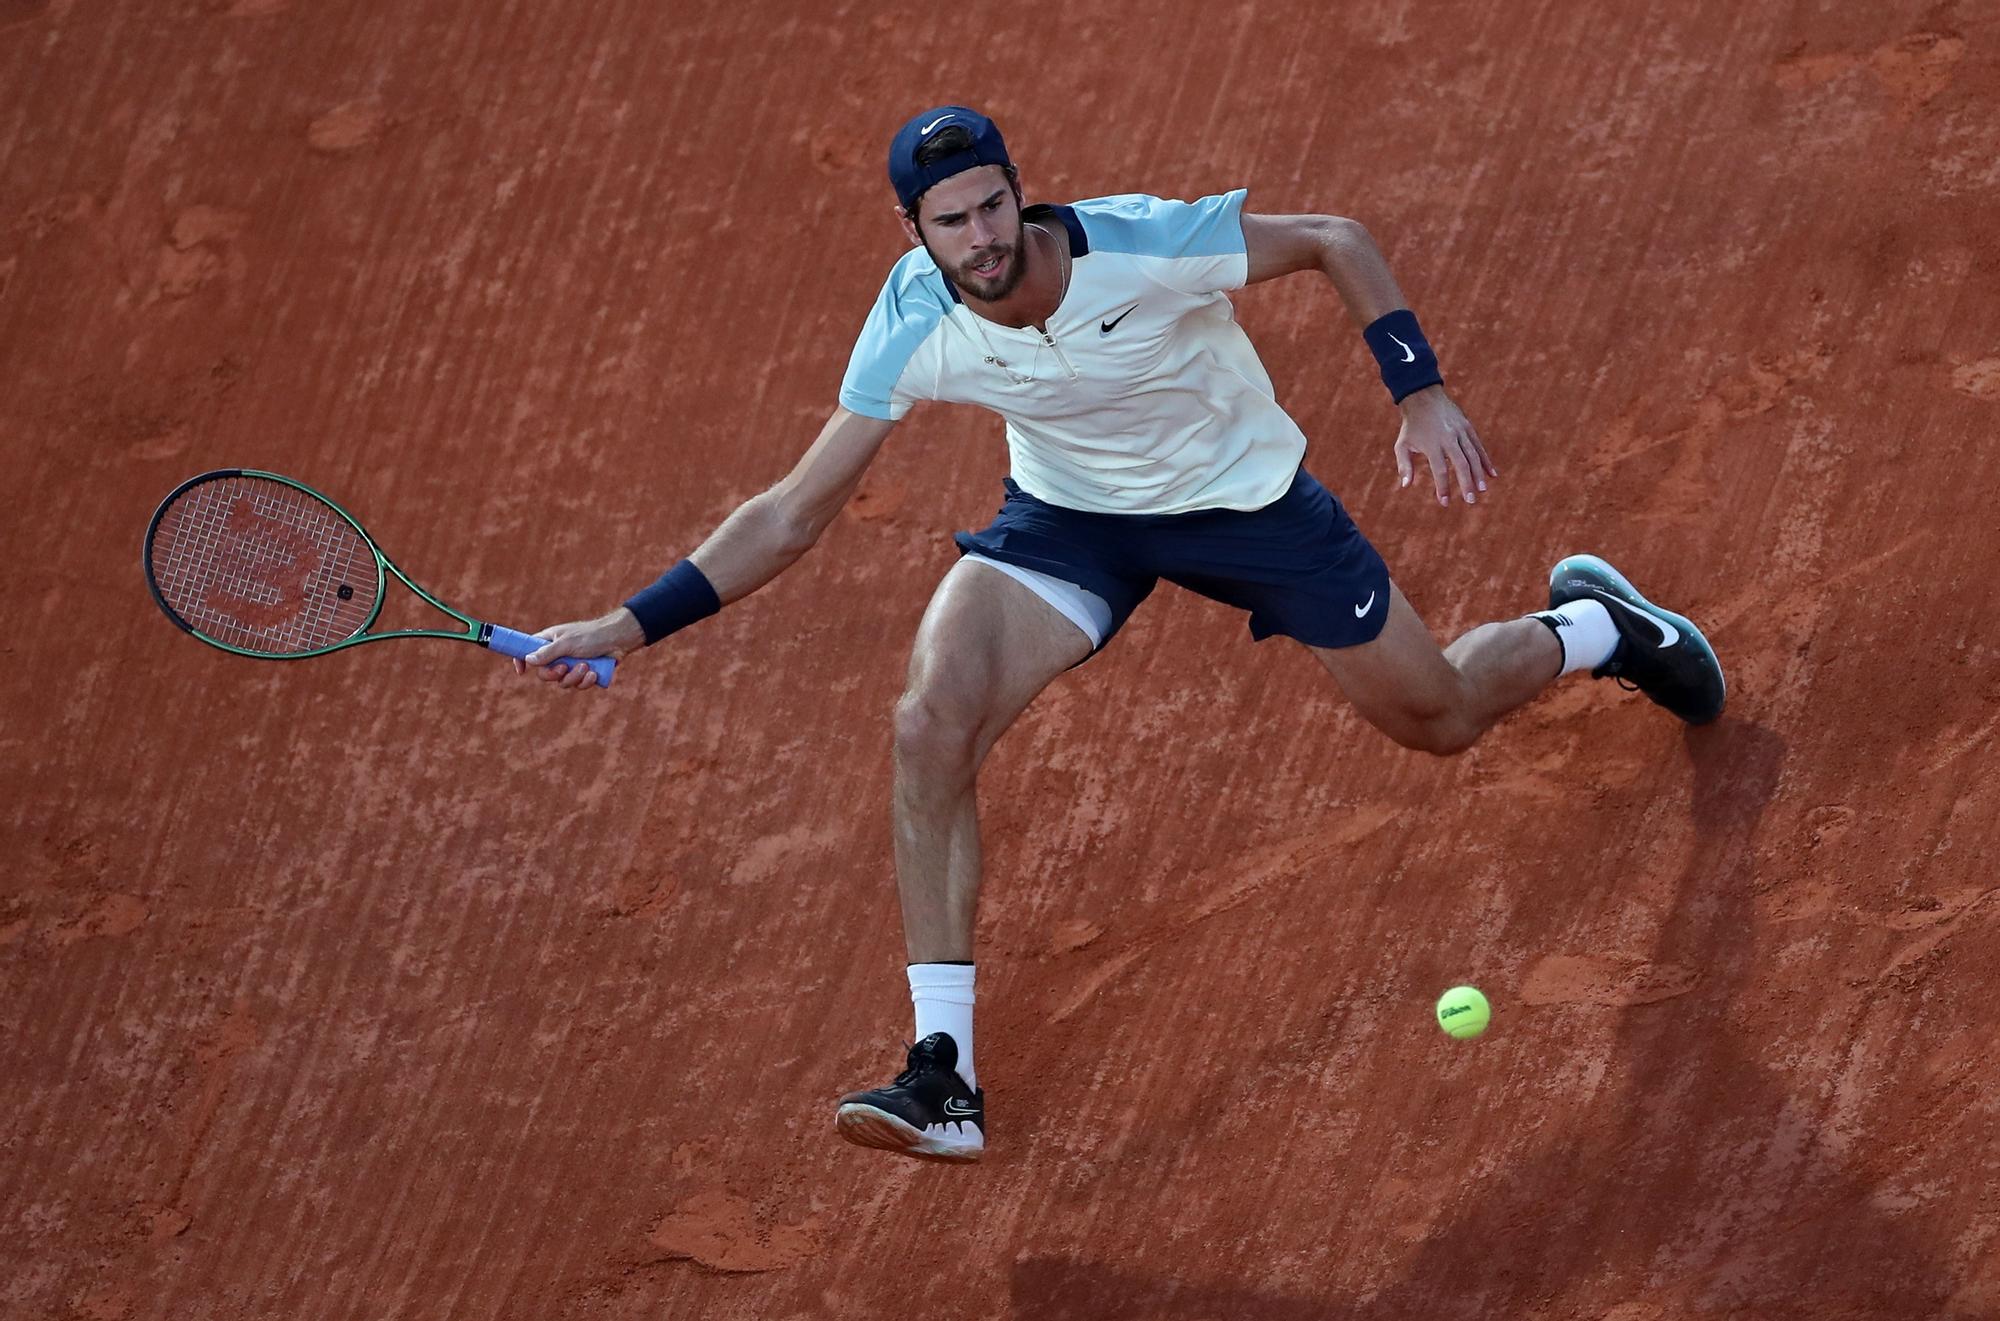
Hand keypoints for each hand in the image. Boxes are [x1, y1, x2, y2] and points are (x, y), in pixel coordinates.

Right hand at [512, 608, 645, 690]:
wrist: (618, 640)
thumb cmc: (592, 635)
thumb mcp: (567, 643)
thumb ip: (547, 652)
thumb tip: (528, 659)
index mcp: (549, 641)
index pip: (528, 651)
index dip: (522, 660)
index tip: (521, 671)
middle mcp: (558, 654)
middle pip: (545, 674)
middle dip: (554, 674)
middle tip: (564, 668)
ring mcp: (571, 665)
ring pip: (562, 682)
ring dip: (574, 677)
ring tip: (586, 666)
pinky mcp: (584, 674)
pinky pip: (578, 686)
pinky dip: (585, 682)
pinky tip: (594, 673)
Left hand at [1393, 385, 1496, 506]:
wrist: (1423, 397)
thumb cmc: (1411, 426)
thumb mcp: (1402, 445)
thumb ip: (1404, 465)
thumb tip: (1406, 486)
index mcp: (1432, 444)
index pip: (1440, 470)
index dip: (1443, 487)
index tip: (1444, 503)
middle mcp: (1448, 438)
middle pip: (1461, 464)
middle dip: (1466, 484)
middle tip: (1470, 501)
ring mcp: (1460, 432)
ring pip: (1473, 455)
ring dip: (1479, 474)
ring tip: (1482, 490)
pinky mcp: (1468, 427)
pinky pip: (1479, 446)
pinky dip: (1486, 460)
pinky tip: (1492, 474)